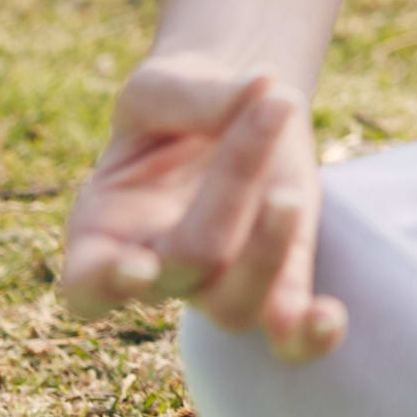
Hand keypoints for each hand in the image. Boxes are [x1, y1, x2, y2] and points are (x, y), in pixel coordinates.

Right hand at [57, 61, 345, 360]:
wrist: (234, 104)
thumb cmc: (178, 101)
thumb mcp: (167, 81)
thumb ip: (195, 92)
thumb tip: (256, 91)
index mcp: (104, 229)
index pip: (86, 282)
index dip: (105, 283)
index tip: (138, 264)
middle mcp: (155, 270)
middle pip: (190, 258)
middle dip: (234, 182)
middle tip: (273, 102)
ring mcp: (219, 282)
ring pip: (237, 305)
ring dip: (269, 250)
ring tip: (291, 190)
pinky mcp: (281, 278)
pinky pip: (287, 333)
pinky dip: (307, 335)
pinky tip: (329, 318)